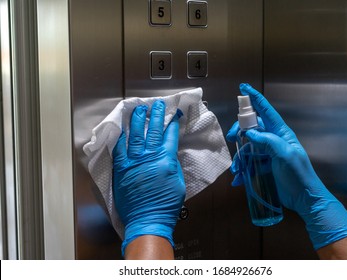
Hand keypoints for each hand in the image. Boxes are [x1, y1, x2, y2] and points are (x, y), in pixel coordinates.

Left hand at [112, 100, 185, 255]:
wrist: (147, 220)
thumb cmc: (166, 205)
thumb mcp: (178, 182)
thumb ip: (173, 164)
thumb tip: (168, 153)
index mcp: (166, 160)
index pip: (169, 135)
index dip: (172, 123)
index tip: (173, 114)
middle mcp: (149, 157)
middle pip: (152, 131)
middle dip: (155, 115)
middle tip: (157, 104)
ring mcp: (133, 162)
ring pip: (135, 136)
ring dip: (137, 121)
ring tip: (138, 109)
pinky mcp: (121, 169)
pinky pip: (119, 150)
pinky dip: (120, 138)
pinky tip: (122, 129)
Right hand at [226, 83, 346, 249]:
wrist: (304, 199)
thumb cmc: (298, 175)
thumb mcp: (285, 155)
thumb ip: (268, 141)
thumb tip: (250, 133)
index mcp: (281, 133)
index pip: (266, 111)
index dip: (255, 99)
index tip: (243, 88)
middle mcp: (273, 140)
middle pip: (252, 128)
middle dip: (239, 131)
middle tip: (232, 137)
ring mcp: (268, 154)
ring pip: (247, 147)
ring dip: (239, 156)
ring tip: (236, 169)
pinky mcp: (264, 166)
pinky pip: (249, 163)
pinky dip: (242, 170)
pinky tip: (239, 180)